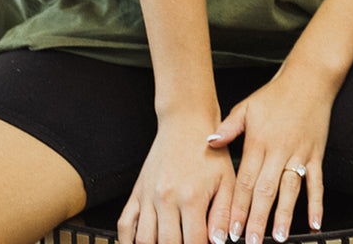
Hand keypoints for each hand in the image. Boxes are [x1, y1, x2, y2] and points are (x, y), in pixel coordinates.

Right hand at [118, 113, 235, 243]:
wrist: (186, 121)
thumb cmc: (208, 149)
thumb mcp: (227, 179)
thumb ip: (224, 214)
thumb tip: (220, 241)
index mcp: (191, 196)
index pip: (193, 243)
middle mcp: (166, 197)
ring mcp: (149, 195)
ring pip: (144, 239)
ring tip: (168, 243)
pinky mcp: (137, 191)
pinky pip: (125, 224)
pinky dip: (128, 240)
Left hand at [207, 65, 333, 242]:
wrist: (308, 79)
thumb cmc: (276, 94)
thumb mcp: (247, 106)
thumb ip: (228, 127)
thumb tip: (209, 141)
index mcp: (259, 141)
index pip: (245, 180)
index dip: (237, 206)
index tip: (231, 229)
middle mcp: (279, 150)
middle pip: (265, 190)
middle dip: (257, 219)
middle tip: (251, 242)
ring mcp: (299, 153)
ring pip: (290, 189)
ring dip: (284, 215)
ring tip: (279, 237)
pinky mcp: (316, 155)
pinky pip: (317, 182)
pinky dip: (317, 203)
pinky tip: (315, 223)